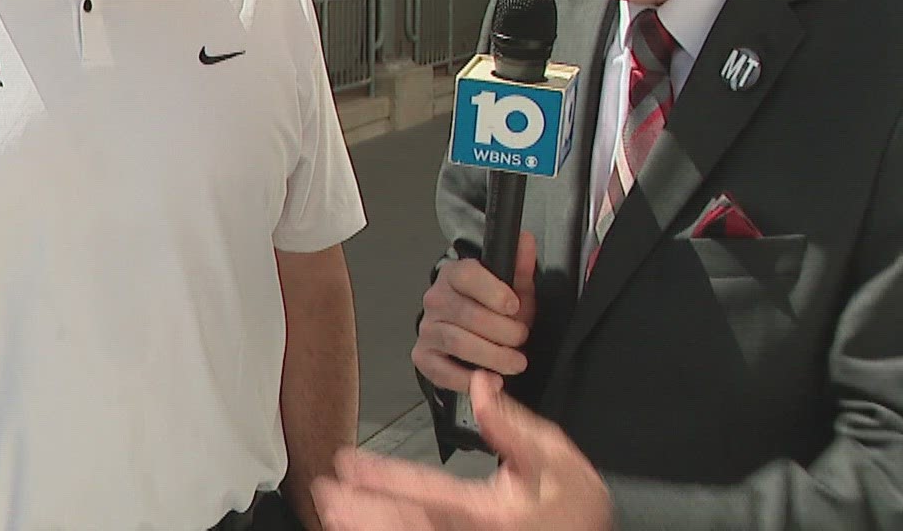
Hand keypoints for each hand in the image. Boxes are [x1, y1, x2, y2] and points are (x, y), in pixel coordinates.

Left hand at [315, 372, 611, 530]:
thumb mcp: (551, 455)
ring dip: (369, 528)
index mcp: (488, 509)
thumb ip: (510, 424)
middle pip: (406, 524)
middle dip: (361, 509)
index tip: (350, 465)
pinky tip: (370, 528)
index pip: (424, 490)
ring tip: (335, 515)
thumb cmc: (577, 504)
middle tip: (325, 494)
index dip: (383, 478)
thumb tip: (480, 386)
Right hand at [413, 234, 537, 391]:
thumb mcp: (511, 285)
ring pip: (457, 341)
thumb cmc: (491, 307)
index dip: (493, 292)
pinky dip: (467, 378)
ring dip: (491, 355)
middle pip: (467, 314)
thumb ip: (519, 265)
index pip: (468, 276)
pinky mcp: (423, 356)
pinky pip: (442, 370)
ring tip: (515, 362)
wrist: (466, 328)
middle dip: (501, 331)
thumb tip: (525, 240)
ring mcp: (427, 328)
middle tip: (522, 339)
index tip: (514, 306)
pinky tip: (491, 379)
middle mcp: (436, 299)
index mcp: (454, 274)